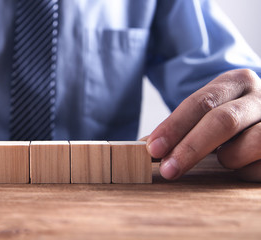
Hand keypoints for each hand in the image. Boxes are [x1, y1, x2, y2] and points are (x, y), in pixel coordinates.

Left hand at [146, 69, 260, 181]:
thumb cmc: (233, 121)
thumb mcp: (208, 115)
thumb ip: (179, 129)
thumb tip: (140, 148)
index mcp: (235, 82)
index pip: (200, 102)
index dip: (174, 127)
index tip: (153, 149)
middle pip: (223, 120)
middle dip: (191, 148)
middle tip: (169, 170)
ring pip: (252, 143)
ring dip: (229, 158)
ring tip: (223, 160)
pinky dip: (248, 171)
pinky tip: (244, 166)